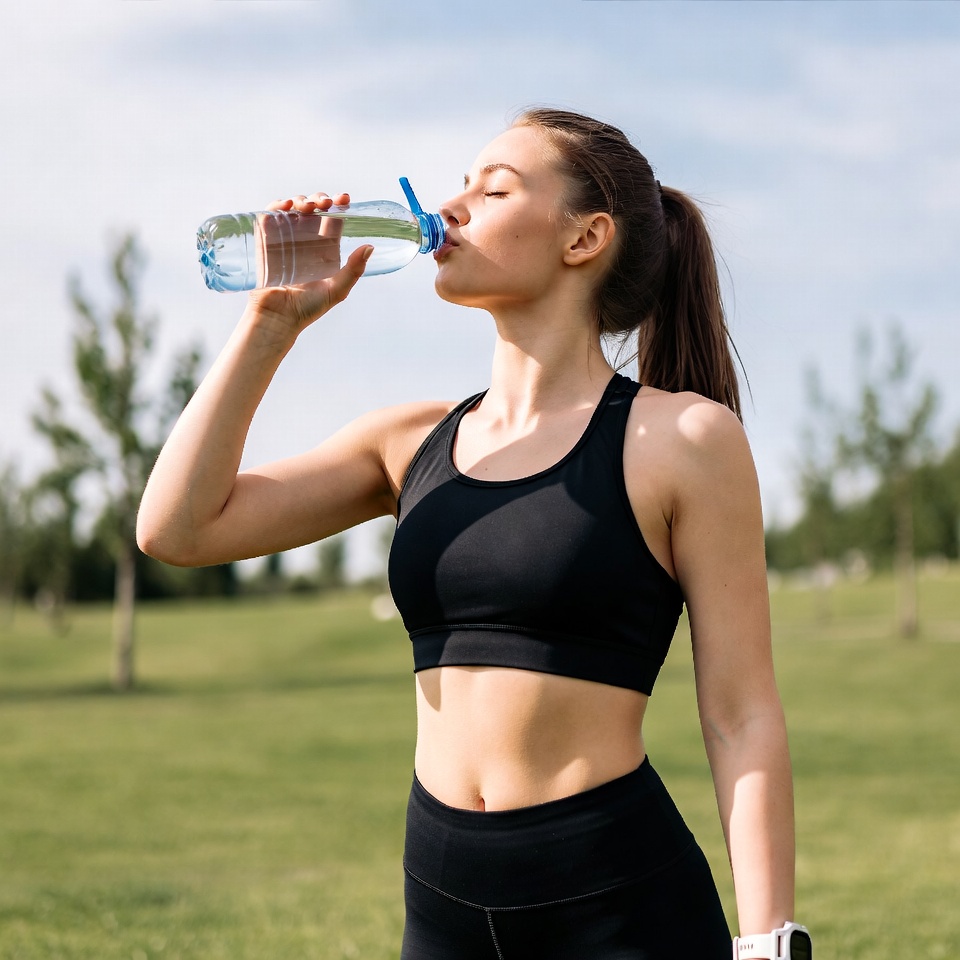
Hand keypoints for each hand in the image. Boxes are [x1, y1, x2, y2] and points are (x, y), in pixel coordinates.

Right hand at [247, 192, 371, 338]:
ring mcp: (285, 240)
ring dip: (300, 200)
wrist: (278, 319)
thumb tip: (370, 247)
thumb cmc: (308, 309)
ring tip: (306, 206)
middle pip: (313, 210)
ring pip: (293, 210)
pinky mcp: (266, 242)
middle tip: (325, 203)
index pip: (333, 221)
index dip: (339, 206)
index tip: (344, 199)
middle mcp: (306, 242)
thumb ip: (353, 270)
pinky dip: (277, 206)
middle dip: (320, 200)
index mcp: (325, 250)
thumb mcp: (336, 290)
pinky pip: (270, 217)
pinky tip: (286, 206)